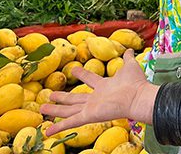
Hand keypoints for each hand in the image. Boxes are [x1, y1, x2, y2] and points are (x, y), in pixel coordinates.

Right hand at [41, 51, 157, 133]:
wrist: (137, 97)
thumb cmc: (134, 83)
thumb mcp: (130, 66)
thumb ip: (128, 58)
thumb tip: (129, 50)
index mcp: (104, 86)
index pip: (90, 79)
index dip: (82, 74)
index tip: (74, 69)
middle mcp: (96, 98)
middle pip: (75, 98)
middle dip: (63, 97)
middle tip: (50, 95)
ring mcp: (91, 108)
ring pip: (68, 109)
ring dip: (55, 109)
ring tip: (43, 108)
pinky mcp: (89, 115)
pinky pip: (70, 122)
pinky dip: (58, 126)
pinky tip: (47, 130)